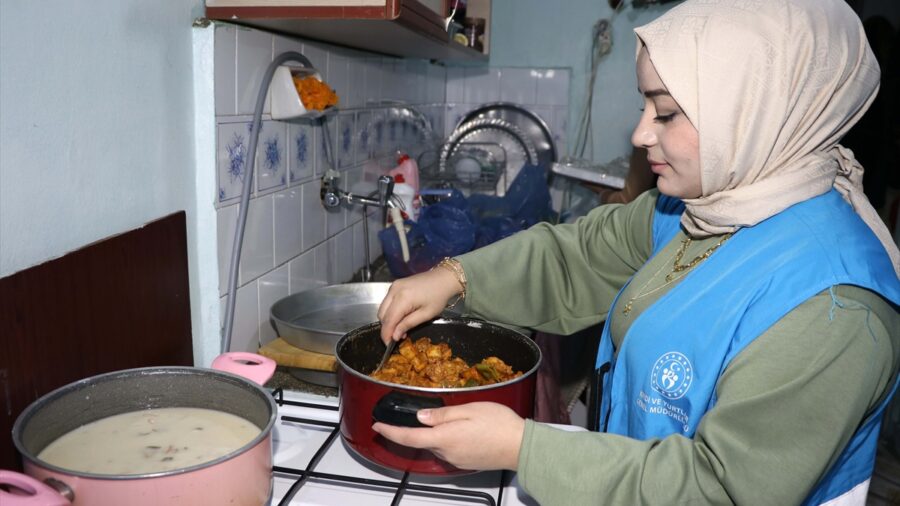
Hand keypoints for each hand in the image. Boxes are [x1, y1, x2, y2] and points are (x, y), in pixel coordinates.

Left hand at [371, 402, 524, 470]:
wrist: (521, 446)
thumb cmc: (499, 425)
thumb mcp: (469, 409)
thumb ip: (442, 414)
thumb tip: (421, 417)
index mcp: (444, 437)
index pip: (409, 437)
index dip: (390, 431)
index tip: (377, 425)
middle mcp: (447, 453)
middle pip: (424, 440)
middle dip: (423, 428)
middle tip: (433, 412)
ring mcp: (456, 460)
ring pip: (438, 444)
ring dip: (439, 433)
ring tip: (460, 419)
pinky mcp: (465, 463)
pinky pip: (450, 450)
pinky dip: (450, 439)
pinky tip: (466, 430)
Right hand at [377, 267, 461, 343]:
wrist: (443, 278)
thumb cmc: (439, 296)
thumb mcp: (426, 314)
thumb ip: (408, 324)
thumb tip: (395, 336)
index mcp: (403, 298)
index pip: (388, 320)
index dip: (386, 334)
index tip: (388, 344)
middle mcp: (394, 290)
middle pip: (382, 315)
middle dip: (387, 328)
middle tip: (399, 336)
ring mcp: (394, 286)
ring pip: (383, 308)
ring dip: (388, 320)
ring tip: (402, 326)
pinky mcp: (395, 285)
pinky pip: (387, 302)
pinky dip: (391, 311)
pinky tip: (402, 316)